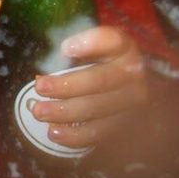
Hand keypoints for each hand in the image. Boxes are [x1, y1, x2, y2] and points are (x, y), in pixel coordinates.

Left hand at [27, 25, 148, 149]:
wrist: (139, 95)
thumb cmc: (108, 68)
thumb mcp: (99, 53)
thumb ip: (78, 55)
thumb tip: (45, 68)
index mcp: (124, 49)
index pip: (112, 41)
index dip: (90, 43)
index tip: (64, 48)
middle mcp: (134, 75)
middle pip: (100, 80)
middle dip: (67, 85)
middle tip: (40, 88)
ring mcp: (134, 104)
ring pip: (98, 109)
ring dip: (66, 112)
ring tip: (40, 113)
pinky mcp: (127, 128)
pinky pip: (100, 134)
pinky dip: (75, 136)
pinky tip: (55, 133)